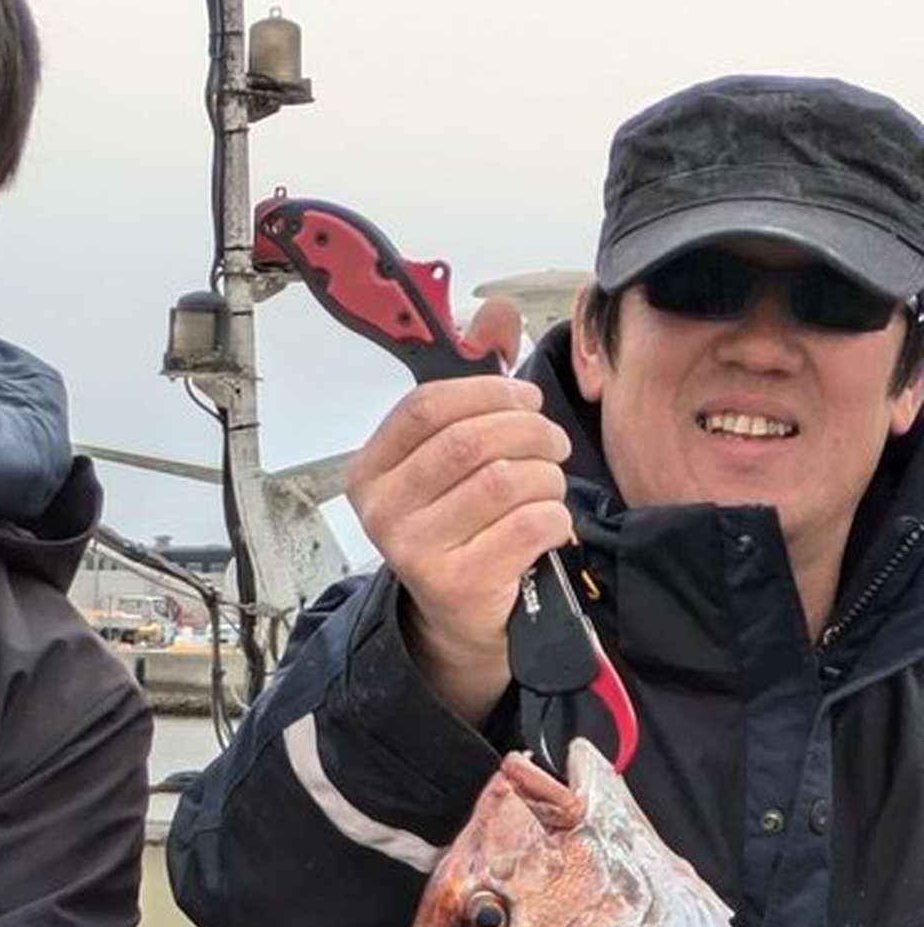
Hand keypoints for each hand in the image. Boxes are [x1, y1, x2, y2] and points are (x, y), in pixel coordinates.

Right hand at [340, 296, 573, 724]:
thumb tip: (494, 309)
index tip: (524, 401)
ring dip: (548, 478)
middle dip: (532, 432)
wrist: (460, 617)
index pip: (425, 407)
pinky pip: (532, 523)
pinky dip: (555, 517)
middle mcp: (382, 512)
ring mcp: (416, 551)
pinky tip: (545, 527)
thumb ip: (475, 381)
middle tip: (552, 445)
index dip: (488, 392)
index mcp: (369, 472)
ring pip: (510, 480)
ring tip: (546, 488)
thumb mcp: (455, 453)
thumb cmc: (461, 521)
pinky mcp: (460, 583)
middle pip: (473, 440)